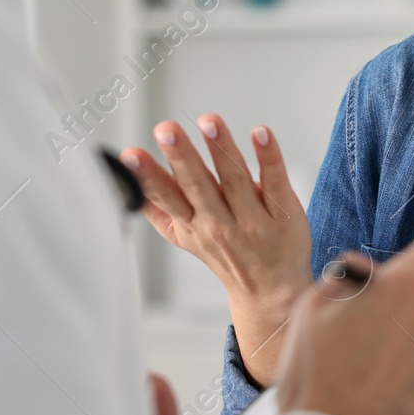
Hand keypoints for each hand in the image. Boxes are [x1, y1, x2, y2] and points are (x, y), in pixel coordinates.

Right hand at [121, 115, 310, 386]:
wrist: (272, 293)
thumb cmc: (228, 256)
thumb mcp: (186, 237)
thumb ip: (160, 208)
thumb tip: (129, 182)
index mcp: (192, 225)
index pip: (167, 197)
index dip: (148, 177)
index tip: (130, 155)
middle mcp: (219, 224)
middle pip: (198, 185)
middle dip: (181, 157)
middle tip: (166, 129)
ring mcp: (253, 220)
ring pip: (235, 179)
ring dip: (221, 148)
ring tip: (209, 122)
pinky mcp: (284, 212)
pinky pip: (276, 181)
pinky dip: (268, 156)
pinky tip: (260, 132)